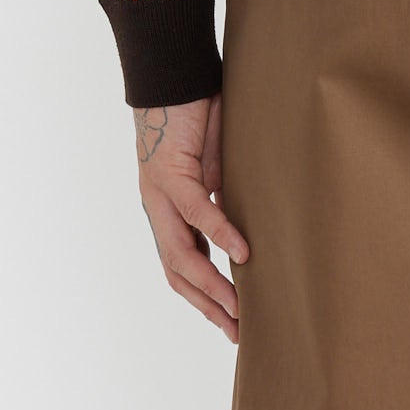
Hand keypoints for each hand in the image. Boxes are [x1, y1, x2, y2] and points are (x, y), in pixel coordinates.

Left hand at [133, 94, 249, 343]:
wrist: (173, 77)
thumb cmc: (196, 114)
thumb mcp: (216, 164)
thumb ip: (224, 194)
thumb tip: (250, 219)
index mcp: (169, 211)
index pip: (183, 267)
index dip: (204, 297)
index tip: (232, 322)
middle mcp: (158, 210)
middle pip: (178, 274)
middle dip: (208, 306)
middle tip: (238, 332)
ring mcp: (160, 196)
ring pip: (181, 256)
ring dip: (211, 286)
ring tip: (238, 308)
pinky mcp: (172, 174)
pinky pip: (196, 213)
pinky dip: (219, 235)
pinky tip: (241, 253)